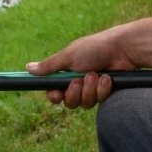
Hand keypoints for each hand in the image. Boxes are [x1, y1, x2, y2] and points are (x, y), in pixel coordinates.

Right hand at [26, 25, 141, 107]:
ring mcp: (93, 88)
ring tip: (96, 75)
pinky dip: (102, 90)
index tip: (57, 94)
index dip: (54, 96)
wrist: (123, 49)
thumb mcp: (69, 56)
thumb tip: (28, 68)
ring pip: (84, 103)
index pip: (54, 91)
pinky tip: (107, 78)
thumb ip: (49, 66)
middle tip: (79, 80)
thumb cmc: (95, 48)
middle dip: (74, 93)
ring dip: (89, 90)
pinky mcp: (106, 93)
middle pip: (69, 101)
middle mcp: (79, 81)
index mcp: (67, 71)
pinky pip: (98, 101)